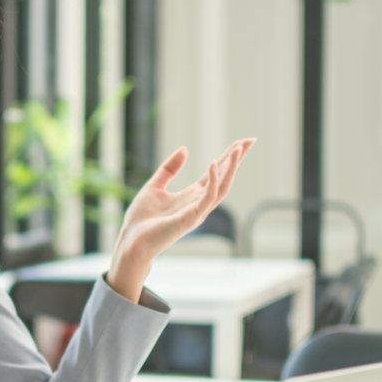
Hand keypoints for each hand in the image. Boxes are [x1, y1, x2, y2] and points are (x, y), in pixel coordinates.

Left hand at [106, 138, 254, 301]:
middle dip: (236, 160)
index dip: (228, 158)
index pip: (215, 174)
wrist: (132, 241)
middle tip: (250, 140)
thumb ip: (169, 168)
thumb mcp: (154, 186)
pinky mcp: (190, 218)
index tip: (241, 143)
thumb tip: (185, 148)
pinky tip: (213, 163)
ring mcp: (197, 212)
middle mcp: (198, 203)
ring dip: (231, 168)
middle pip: (224, 178)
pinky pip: (207, 198)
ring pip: (222, 188)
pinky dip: (212, 181)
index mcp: (191, 196)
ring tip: (238, 149)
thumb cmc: (142, 219)